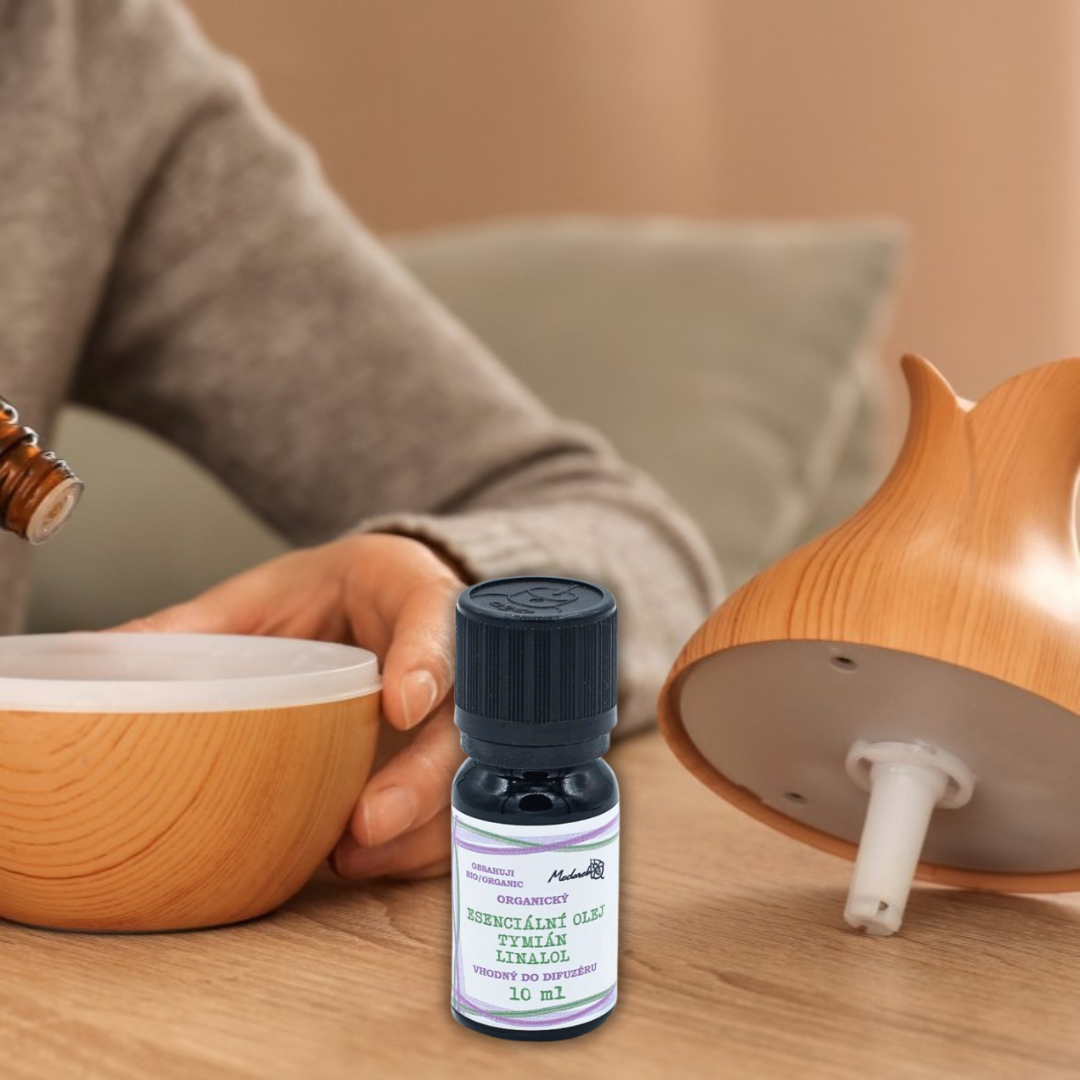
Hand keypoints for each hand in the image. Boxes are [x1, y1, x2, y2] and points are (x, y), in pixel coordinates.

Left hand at [114, 533, 464, 879]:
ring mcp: (461, 710)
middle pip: (468, 717)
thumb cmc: (326, 595)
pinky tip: (365, 860)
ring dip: (422, 824)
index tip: (400, 704)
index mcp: (410, 590)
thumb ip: (198, 624)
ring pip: (473, 774)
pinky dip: (417, 844)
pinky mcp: (454, 756)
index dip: (429, 660)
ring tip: (352, 855)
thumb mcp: (265, 594)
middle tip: (367, 820)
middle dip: (424, 774)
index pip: (437, 617)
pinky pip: (456, 807)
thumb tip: (97, 655)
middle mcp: (453, 654)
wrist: (377, 602)